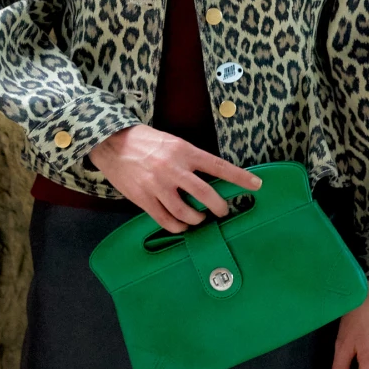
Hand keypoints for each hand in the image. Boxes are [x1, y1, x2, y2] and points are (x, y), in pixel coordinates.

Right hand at [88, 124, 261, 231]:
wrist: (111, 143)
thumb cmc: (145, 141)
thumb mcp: (172, 142)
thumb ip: (190, 159)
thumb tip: (211, 177)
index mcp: (184, 151)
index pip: (218, 166)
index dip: (240, 177)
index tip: (256, 185)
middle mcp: (173, 168)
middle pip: (205, 195)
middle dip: (219, 207)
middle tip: (223, 211)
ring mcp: (157, 185)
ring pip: (186, 212)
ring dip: (197, 220)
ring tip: (199, 219)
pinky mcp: (143, 199)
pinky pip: (165, 220)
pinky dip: (177, 227)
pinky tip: (181, 226)